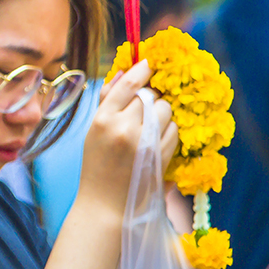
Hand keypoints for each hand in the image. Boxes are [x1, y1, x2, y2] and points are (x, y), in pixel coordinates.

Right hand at [78, 60, 175, 213]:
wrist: (106, 205)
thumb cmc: (97, 164)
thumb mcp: (94, 131)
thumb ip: (107, 100)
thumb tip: (124, 72)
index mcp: (103, 120)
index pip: (129, 84)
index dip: (142, 70)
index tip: (148, 64)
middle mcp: (125, 129)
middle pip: (150, 96)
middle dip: (150, 97)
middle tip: (145, 105)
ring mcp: (145, 144)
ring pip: (165, 110)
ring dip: (161, 112)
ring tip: (150, 124)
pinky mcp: (161, 156)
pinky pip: (174, 130)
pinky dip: (169, 129)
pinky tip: (157, 138)